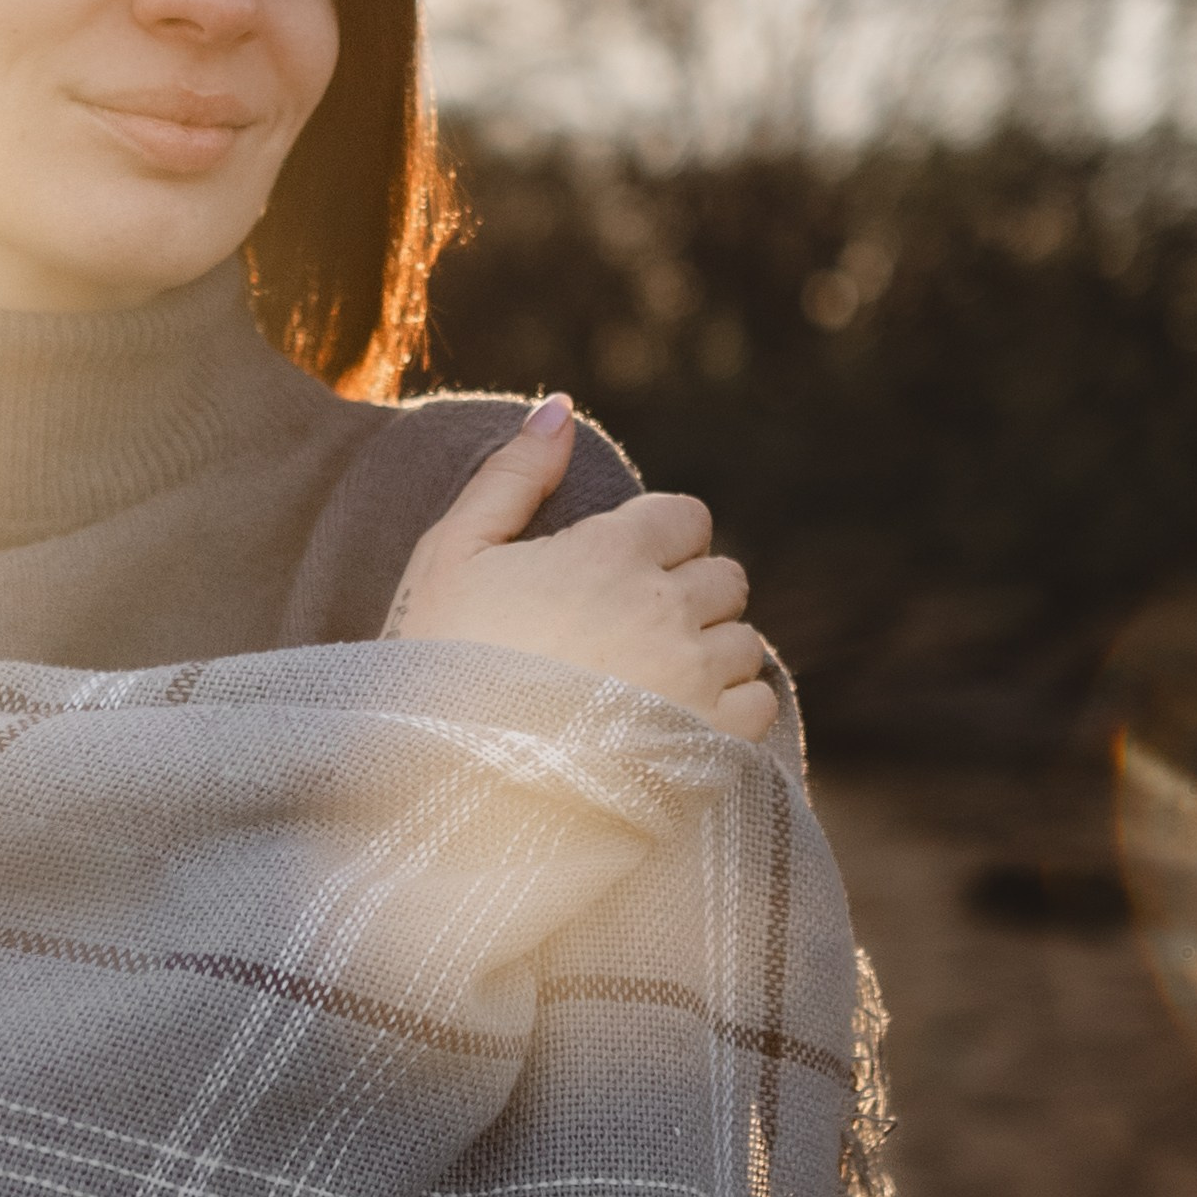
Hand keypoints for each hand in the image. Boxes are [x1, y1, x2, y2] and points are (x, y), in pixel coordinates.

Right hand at [382, 396, 774, 743]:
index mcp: (610, 552)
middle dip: (686, 598)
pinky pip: (759, 708)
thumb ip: (511, 476)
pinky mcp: (712, 745)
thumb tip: (559, 406)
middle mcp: (666, 608)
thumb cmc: (437, 666)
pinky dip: (729, 714)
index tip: (615, 579)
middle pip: (724, 578)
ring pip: (745, 644)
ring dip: (708, 658)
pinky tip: (675, 728)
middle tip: (628, 637)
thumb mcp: (450, 556)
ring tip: (646, 688)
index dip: (656, 543)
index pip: (687, 518)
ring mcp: (695, 679)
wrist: (446, 789)